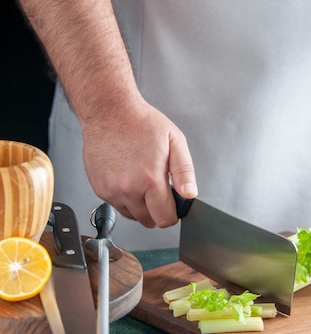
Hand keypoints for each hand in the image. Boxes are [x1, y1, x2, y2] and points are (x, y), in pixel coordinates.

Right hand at [81, 96, 196, 227]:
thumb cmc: (140, 123)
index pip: (164, 219)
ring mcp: (111, 191)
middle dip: (157, 211)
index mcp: (149, 180)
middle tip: (159, 190)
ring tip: (142, 181)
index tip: (173, 205)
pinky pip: (116, 205)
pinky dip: (124, 198)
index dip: (173, 215)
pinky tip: (128, 178)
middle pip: (148, 221)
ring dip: (140, 206)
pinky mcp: (99, 188)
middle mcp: (128, 189)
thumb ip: (184, 172)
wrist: (109, 112)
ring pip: (131, 216)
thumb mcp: (174, 141)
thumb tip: (189, 194)